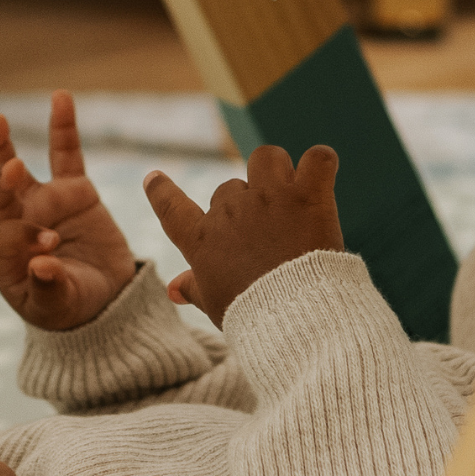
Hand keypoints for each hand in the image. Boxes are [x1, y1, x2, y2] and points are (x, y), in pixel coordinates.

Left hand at [0, 93, 136, 331]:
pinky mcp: (73, 190)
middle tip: (9, 171)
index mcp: (7, 255)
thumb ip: (49, 287)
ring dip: (0, 146)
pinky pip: (65, 153)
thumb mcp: (58, 307)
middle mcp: (18, 222)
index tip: (49, 253)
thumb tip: (41, 264)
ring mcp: (44, 202)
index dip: (23, 239)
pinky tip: (60, 97)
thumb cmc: (71, 307)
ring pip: (15, 169)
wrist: (106, 300)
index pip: (4, 235)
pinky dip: (62, 127)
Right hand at [142, 144, 342, 327]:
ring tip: (289, 192)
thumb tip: (172, 290)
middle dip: (245, 204)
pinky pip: (317, 159)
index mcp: (204, 239)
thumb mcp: (215, 304)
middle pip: (230, 187)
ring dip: (276, 170)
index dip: (161, 192)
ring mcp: (270, 197)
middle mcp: (232, 211)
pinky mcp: (308, 195)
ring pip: (266, 158)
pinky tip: (321, 172)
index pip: (172, 209)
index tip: (153, 178)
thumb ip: (193, 288)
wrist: (294, 317)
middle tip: (265, 234)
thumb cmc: (251, 316)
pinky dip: (321, 162)